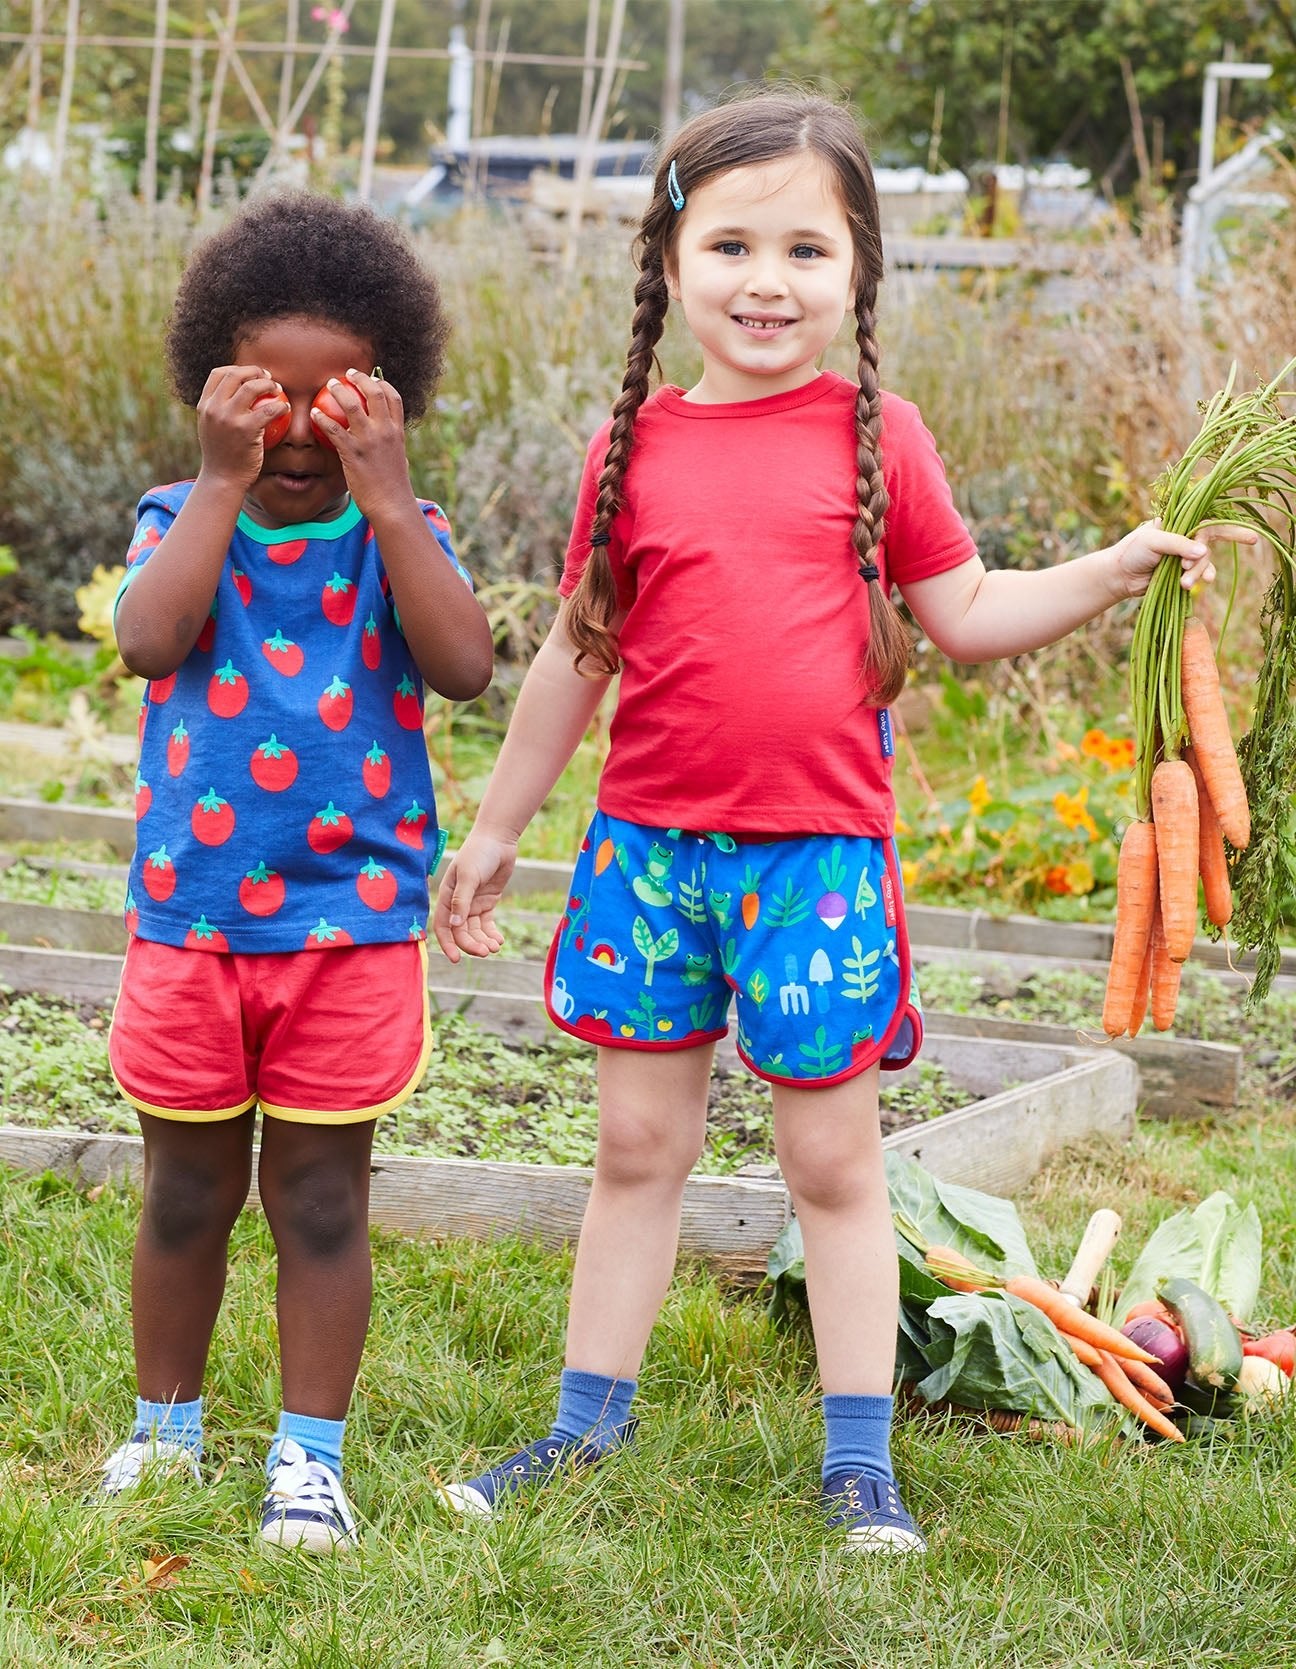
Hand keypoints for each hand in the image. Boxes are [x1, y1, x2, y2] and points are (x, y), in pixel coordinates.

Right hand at [195, 364, 286, 487]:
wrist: (222, 479)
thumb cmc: (221, 456)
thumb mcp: (211, 428)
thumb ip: (219, 411)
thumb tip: (235, 395)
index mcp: (204, 405)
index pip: (218, 374)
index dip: (237, 369)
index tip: (251, 375)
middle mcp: (214, 408)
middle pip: (235, 375)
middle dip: (255, 371)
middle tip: (269, 378)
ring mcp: (229, 418)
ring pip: (252, 387)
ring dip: (269, 384)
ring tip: (278, 390)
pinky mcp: (246, 430)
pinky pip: (268, 410)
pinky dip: (280, 406)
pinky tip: (286, 408)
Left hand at [309, 367, 411, 521]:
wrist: (392, 505)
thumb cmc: (393, 486)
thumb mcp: (398, 458)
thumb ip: (390, 444)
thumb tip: (384, 439)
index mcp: (397, 431)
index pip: (393, 397)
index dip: (382, 383)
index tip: (372, 379)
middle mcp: (385, 431)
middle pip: (373, 393)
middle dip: (359, 378)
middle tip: (347, 374)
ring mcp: (369, 441)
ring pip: (351, 405)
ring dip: (338, 391)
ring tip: (329, 385)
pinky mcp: (352, 453)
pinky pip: (333, 429)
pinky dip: (322, 418)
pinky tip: (314, 415)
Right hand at [432, 832, 517, 961]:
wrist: (498, 839)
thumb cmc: (479, 853)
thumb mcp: (468, 876)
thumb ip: (461, 900)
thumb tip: (454, 925)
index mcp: (446, 896)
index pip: (443, 926)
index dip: (448, 943)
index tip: (456, 959)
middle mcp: (457, 903)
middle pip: (461, 931)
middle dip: (471, 944)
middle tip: (485, 952)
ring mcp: (473, 903)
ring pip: (475, 930)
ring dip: (483, 941)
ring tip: (495, 948)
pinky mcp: (487, 902)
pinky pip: (487, 924)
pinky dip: (491, 934)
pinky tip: (499, 941)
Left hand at [1111, 519, 1258, 600]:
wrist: (1118, 575)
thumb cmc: (1132, 551)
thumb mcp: (1153, 541)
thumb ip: (1178, 544)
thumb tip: (1203, 552)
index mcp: (1180, 522)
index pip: (1209, 522)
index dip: (1232, 529)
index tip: (1253, 538)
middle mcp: (1186, 537)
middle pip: (1209, 543)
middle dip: (1214, 552)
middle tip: (1226, 553)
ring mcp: (1184, 556)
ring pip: (1203, 562)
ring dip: (1197, 572)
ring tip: (1183, 582)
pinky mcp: (1182, 573)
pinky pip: (1199, 575)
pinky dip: (1200, 579)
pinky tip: (1197, 584)